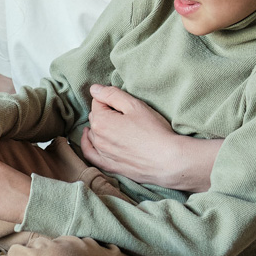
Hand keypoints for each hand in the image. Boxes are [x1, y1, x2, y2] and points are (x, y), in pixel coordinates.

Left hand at [80, 84, 217, 192]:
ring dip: (99, 127)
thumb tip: (94, 89)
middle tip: (126, 114)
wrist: (168, 160)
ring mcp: (102, 154)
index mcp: (101, 121)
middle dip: (105, 112)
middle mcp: (97, 138)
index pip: (97, 102)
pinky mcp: (109, 166)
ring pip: (94, 134)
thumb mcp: (135, 106)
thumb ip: (112, 95)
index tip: (124, 103)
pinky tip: (89, 138)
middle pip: (95, 118)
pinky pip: (90, 154)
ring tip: (115, 125)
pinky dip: (87, 144)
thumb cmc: (154, 131)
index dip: (111, 99)